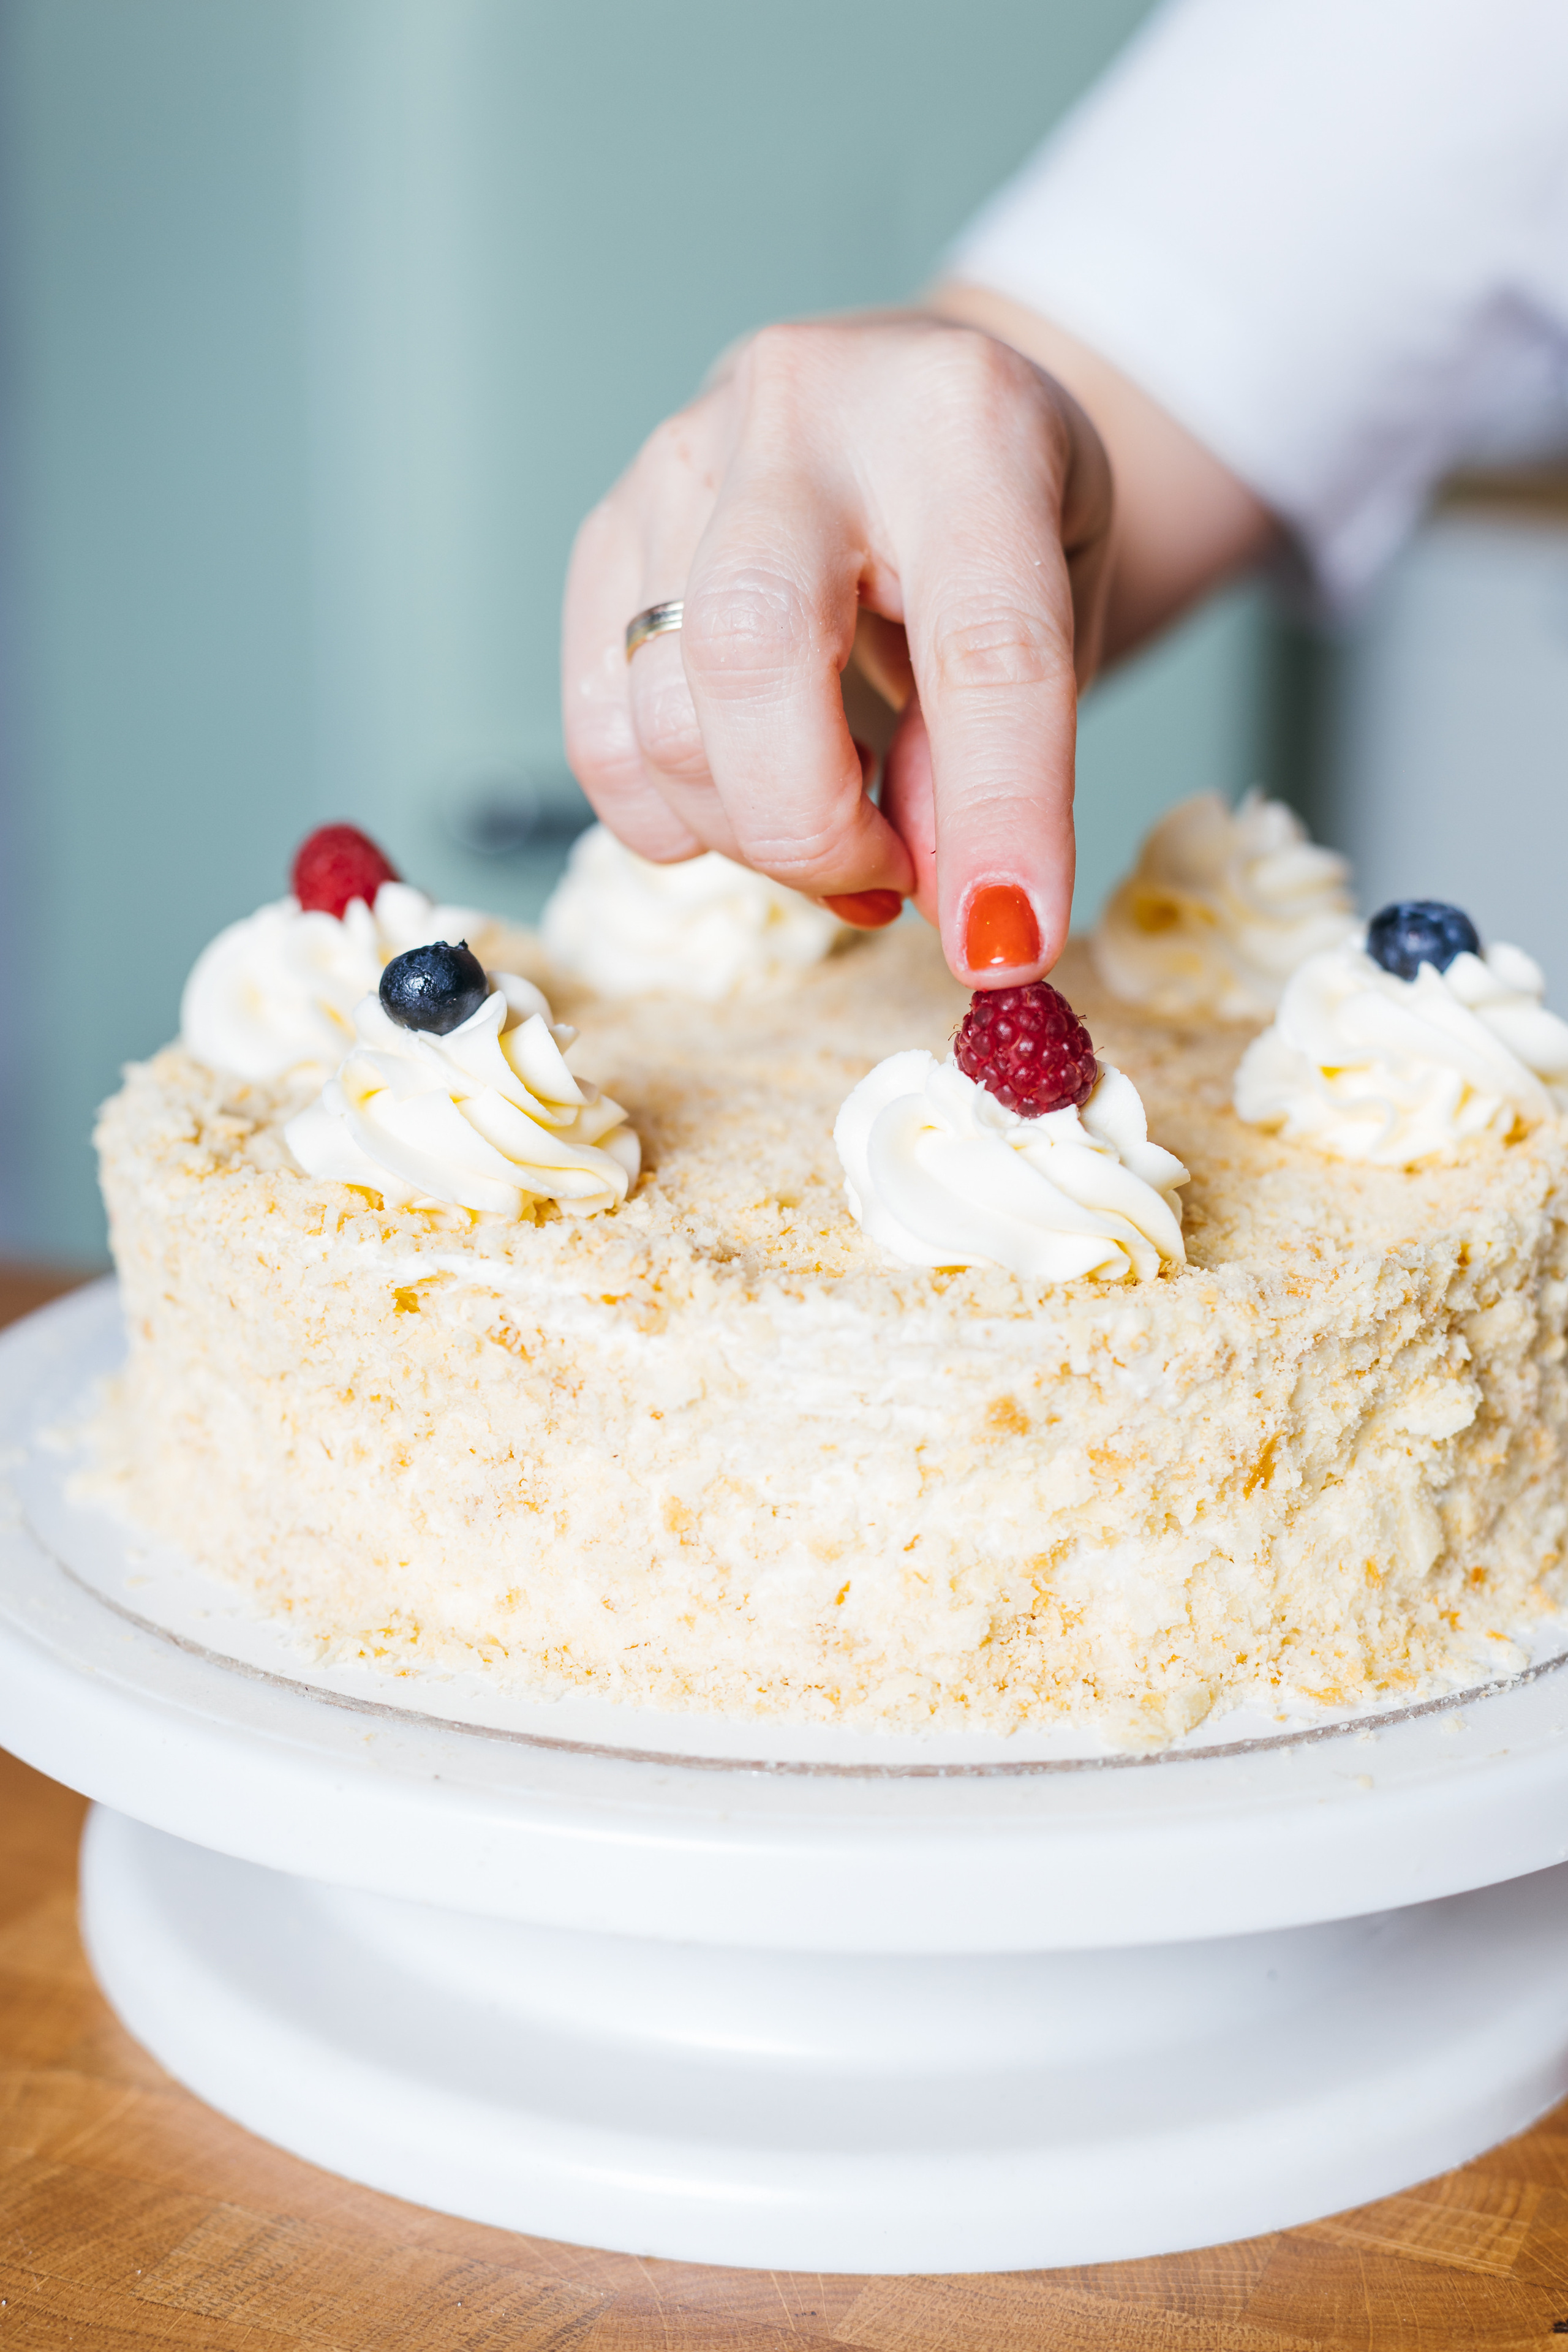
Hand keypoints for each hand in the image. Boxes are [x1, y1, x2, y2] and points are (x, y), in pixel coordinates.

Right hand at [561, 311, 1113, 984]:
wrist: (928, 403)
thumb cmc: (1005, 513)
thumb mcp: (1062, 617)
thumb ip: (1000, 758)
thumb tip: (948, 913)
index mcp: (962, 426)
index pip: (984, 649)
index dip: (998, 819)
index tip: (1007, 949)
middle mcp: (803, 416)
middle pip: (751, 657)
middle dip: (815, 828)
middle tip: (887, 882)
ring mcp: (677, 464)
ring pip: (660, 718)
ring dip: (754, 836)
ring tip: (844, 829)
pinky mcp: (604, 531)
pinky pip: (602, 735)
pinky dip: (677, 817)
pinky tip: (754, 794)